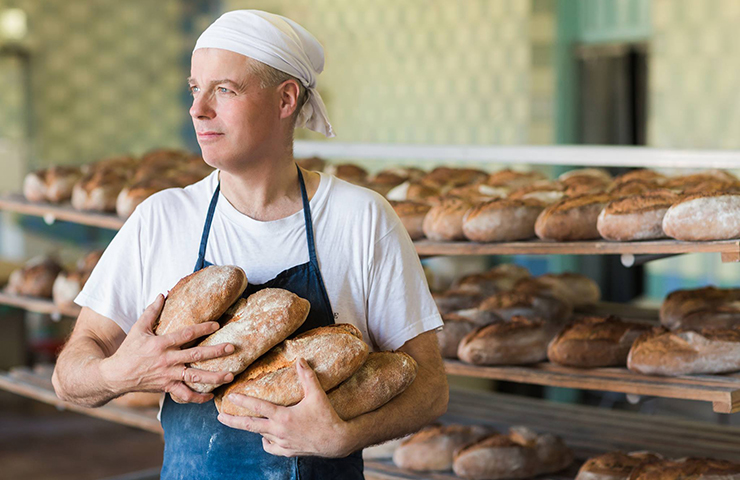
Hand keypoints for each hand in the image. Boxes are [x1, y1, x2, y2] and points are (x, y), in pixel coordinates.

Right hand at [100, 293, 234, 402]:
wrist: (115, 376)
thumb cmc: (128, 350)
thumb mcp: (138, 328)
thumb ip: (151, 311)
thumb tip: (162, 294)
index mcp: (161, 344)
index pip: (185, 334)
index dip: (202, 329)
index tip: (217, 325)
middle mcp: (167, 360)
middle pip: (195, 355)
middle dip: (215, 352)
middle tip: (231, 348)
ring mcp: (168, 375)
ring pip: (194, 377)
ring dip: (213, 377)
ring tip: (230, 376)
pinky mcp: (167, 387)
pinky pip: (184, 394)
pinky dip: (198, 398)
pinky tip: (210, 396)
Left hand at [217, 358, 357, 457]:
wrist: (337, 441)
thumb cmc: (327, 416)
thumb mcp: (318, 394)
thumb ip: (307, 376)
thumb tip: (300, 359)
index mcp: (283, 417)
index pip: (258, 407)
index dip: (243, 401)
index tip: (230, 397)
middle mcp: (279, 431)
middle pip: (250, 426)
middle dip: (233, 421)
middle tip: (219, 418)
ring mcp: (282, 443)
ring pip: (260, 436)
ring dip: (252, 429)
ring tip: (247, 422)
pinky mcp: (288, 452)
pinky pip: (270, 447)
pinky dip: (266, 441)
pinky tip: (268, 436)